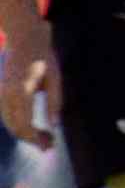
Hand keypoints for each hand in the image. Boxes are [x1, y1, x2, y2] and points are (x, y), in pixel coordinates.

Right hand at [0, 24, 58, 149]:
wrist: (25, 40)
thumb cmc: (44, 58)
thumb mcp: (56, 79)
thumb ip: (54, 102)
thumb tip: (53, 125)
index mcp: (21, 91)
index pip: (25, 124)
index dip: (36, 139)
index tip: (49, 146)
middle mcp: (6, 94)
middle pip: (15, 126)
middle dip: (31, 140)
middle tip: (49, 146)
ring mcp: (1, 93)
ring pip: (9, 123)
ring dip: (25, 134)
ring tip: (44, 139)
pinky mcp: (1, 92)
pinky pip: (7, 115)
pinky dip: (18, 125)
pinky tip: (33, 128)